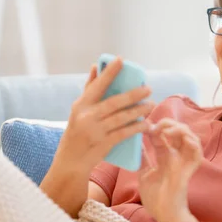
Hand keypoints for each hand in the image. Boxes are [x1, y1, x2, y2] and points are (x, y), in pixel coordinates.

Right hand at [50, 57, 154, 178]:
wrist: (71, 161)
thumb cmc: (77, 131)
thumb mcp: (78, 110)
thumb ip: (89, 89)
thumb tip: (96, 66)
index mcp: (81, 105)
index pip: (97, 85)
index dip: (109, 72)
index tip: (121, 60)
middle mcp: (87, 116)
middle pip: (114, 102)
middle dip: (133, 94)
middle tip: (148, 88)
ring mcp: (95, 131)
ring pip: (121, 118)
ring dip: (139, 111)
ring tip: (151, 104)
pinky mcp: (104, 144)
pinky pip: (124, 133)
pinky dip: (136, 128)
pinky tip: (146, 123)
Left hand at [138, 118, 202, 221]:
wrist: (164, 215)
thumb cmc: (155, 199)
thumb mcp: (144, 174)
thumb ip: (142, 159)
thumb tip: (135, 144)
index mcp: (165, 158)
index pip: (162, 136)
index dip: (155, 127)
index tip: (144, 124)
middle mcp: (176, 157)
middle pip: (178, 131)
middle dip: (167, 123)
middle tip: (155, 126)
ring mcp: (184, 162)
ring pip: (190, 136)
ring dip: (179, 129)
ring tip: (166, 131)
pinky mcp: (189, 169)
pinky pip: (197, 152)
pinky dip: (192, 142)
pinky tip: (180, 139)